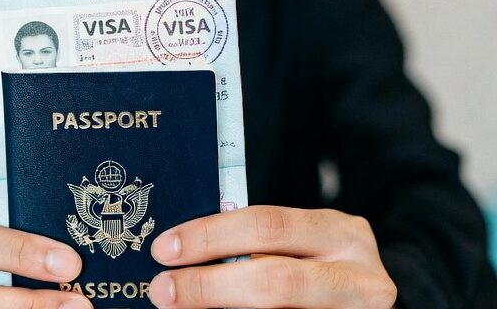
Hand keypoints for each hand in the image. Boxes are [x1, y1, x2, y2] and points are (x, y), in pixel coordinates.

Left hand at [148, 206, 396, 307]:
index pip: (266, 225)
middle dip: (208, 285)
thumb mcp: (299, 245)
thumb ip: (255, 244)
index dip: (210, 236)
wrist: (363, 301)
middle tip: (163, 289)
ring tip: (180, 306)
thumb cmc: (319, 268)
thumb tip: (181, 252)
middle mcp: (358, 273)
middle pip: (274, 279)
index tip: (164, 248)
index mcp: (339, 232)